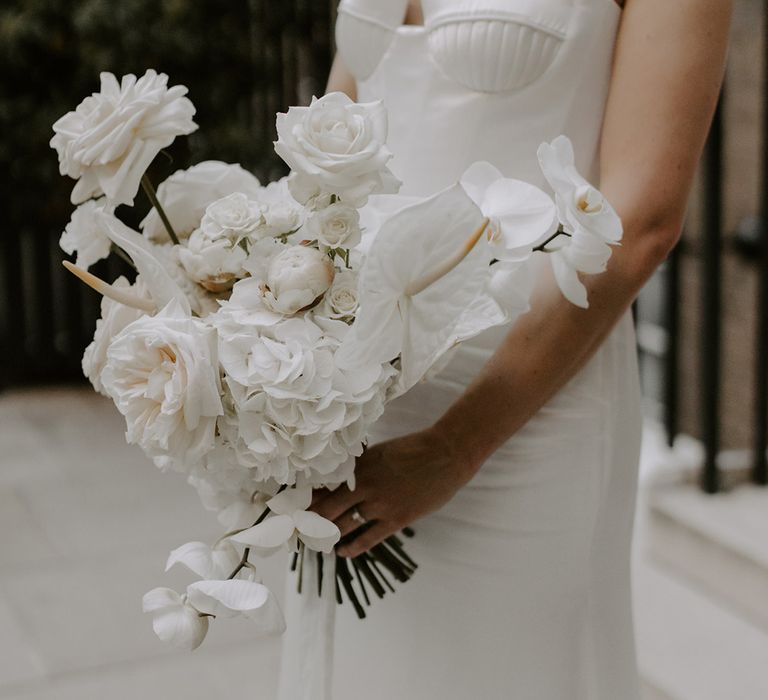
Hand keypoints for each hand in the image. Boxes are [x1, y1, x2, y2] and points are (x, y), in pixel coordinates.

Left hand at [310, 426, 476, 557]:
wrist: (446, 454)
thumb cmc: (413, 450)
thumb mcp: (381, 453)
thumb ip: (360, 468)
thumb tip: (337, 481)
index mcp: (359, 466)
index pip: (323, 488)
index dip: (307, 501)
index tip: (295, 508)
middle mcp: (365, 486)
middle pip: (327, 510)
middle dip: (310, 522)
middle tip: (299, 530)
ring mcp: (380, 504)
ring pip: (344, 526)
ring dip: (327, 537)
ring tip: (317, 542)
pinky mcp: (396, 518)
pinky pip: (367, 538)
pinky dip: (352, 547)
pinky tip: (342, 551)